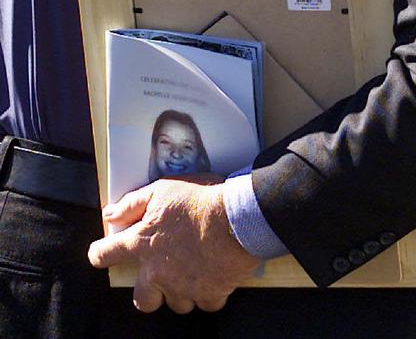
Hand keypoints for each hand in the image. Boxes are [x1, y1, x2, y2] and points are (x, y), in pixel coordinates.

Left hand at [88, 177, 259, 313]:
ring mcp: (183, 288)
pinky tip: (215, 273)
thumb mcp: (162, 189)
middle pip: (143, 300)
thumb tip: (110, 214)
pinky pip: (206, 302)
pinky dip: (209, 292)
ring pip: (177, 303)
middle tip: (162, 274)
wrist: (238, 217)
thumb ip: (133, 203)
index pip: (106, 254)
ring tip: (194, 268)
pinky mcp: (209, 294)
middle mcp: (158, 273)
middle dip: (150, 292)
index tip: (101, 254)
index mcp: (142, 245)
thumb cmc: (200, 201)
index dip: (100, 254)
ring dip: (182, 290)